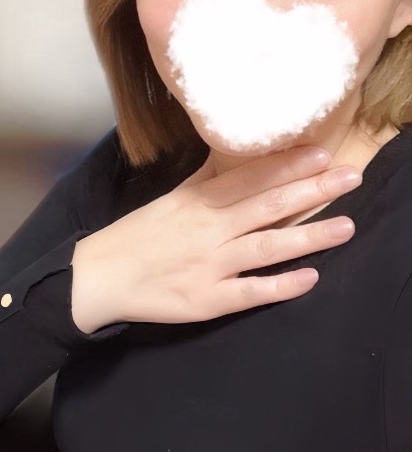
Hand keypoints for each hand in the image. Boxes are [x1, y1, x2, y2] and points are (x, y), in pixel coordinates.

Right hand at [70, 146, 360, 332]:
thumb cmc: (139, 235)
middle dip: (311, 191)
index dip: (287, 165)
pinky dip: (279, 286)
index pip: (249, 178)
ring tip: (346, 226)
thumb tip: (237, 150)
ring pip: (265, 247)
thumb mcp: (172, 198)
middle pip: (266, 206)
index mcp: (198, 202)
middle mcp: (208, 230)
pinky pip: (248, 292)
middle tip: (351, 177)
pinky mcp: (206, 300)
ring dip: (308, 235)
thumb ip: (207, 178)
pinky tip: (310, 278)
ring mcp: (208, 266)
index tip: (322, 153)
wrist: (101, 275)